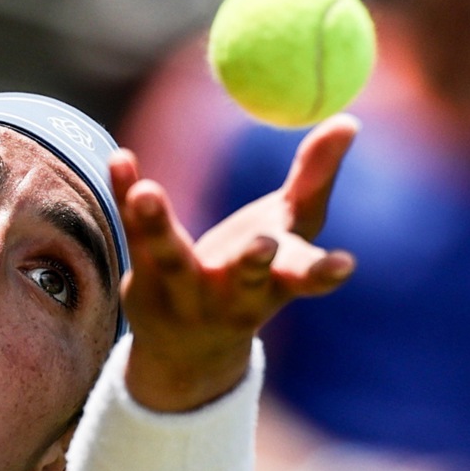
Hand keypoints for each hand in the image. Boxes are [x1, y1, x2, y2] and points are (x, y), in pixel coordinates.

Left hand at [110, 114, 359, 411]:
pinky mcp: (145, 278)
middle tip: (260, 245)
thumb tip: (349, 120)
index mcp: (278, 283)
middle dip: (253, 265)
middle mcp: (234, 295)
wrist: (190, 350)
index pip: (305, 278)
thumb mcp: (290, 231)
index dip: (324, 273)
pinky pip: (134, 232)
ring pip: (172, 259)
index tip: (344, 264)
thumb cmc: (258, 275)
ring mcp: (186, 291)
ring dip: (161, 226)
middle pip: (244, 280)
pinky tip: (120, 158)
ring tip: (148, 192)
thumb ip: (315, 178)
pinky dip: (124, 192)